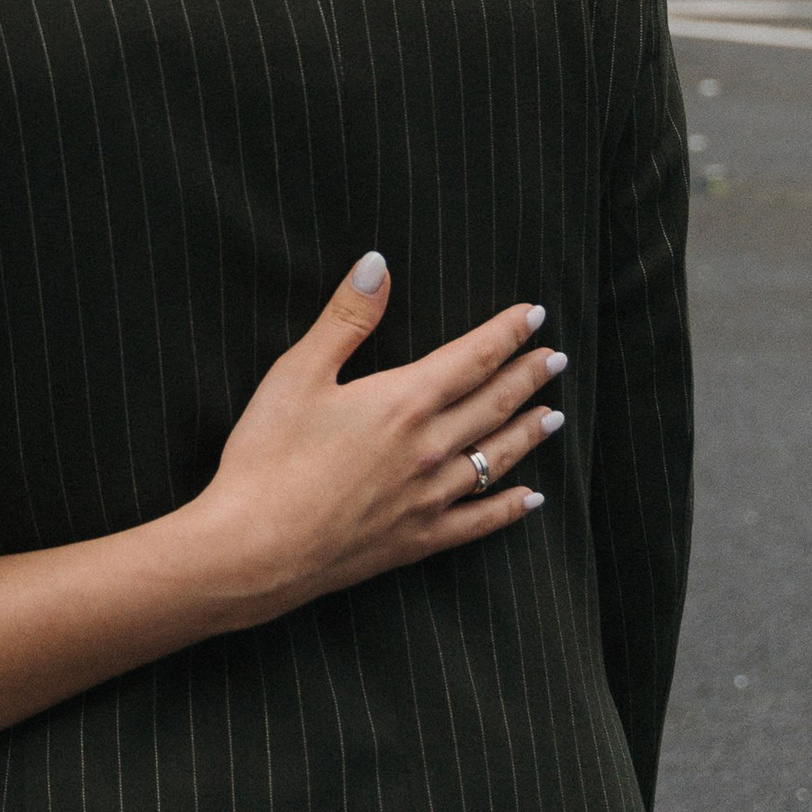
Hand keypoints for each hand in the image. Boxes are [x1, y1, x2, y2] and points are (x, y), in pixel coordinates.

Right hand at [166, 256, 562, 635]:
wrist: (255, 548)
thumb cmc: (267, 456)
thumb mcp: (298, 372)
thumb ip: (346, 317)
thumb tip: (378, 263)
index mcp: (403, 402)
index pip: (472, 359)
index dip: (506, 334)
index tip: (535, 315)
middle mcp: (429, 449)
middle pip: (494, 405)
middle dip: (528, 377)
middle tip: (556, 359)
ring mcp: (428, 498)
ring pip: (495, 458)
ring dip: (529, 433)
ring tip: (554, 415)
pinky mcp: (417, 540)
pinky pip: (479, 521)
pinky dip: (510, 507)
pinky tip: (531, 498)